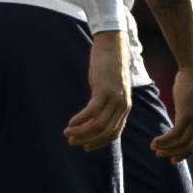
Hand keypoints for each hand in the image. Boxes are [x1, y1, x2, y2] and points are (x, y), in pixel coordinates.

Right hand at [67, 32, 133, 151]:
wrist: (113, 46)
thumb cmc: (108, 67)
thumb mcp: (110, 88)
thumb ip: (106, 103)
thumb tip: (91, 118)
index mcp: (124, 107)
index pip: (113, 133)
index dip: (99, 143)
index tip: (85, 146)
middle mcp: (122, 106)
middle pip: (105, 132)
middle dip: (87, 140)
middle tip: (72, 141)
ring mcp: (114, 98)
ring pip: (98, 125)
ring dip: (81, 132)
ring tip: (68, 132)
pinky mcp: (104, 90)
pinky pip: (92, 112)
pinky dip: (80, 119)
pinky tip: (71, 122)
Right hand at [153, 61, 192, 160]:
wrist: (192, 70)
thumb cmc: (187, 85)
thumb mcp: (188, 105)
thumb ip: (186, 117)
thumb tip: (177, 126)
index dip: (182, 155)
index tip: (170, 158)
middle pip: (187, 147)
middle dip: (172, 153)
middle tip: (159, 154)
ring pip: (180, 142)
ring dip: (165, 147)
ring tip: (153, 147)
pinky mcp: (187, 115)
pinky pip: (174, 134)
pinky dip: (164, 140)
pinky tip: (155, 140)